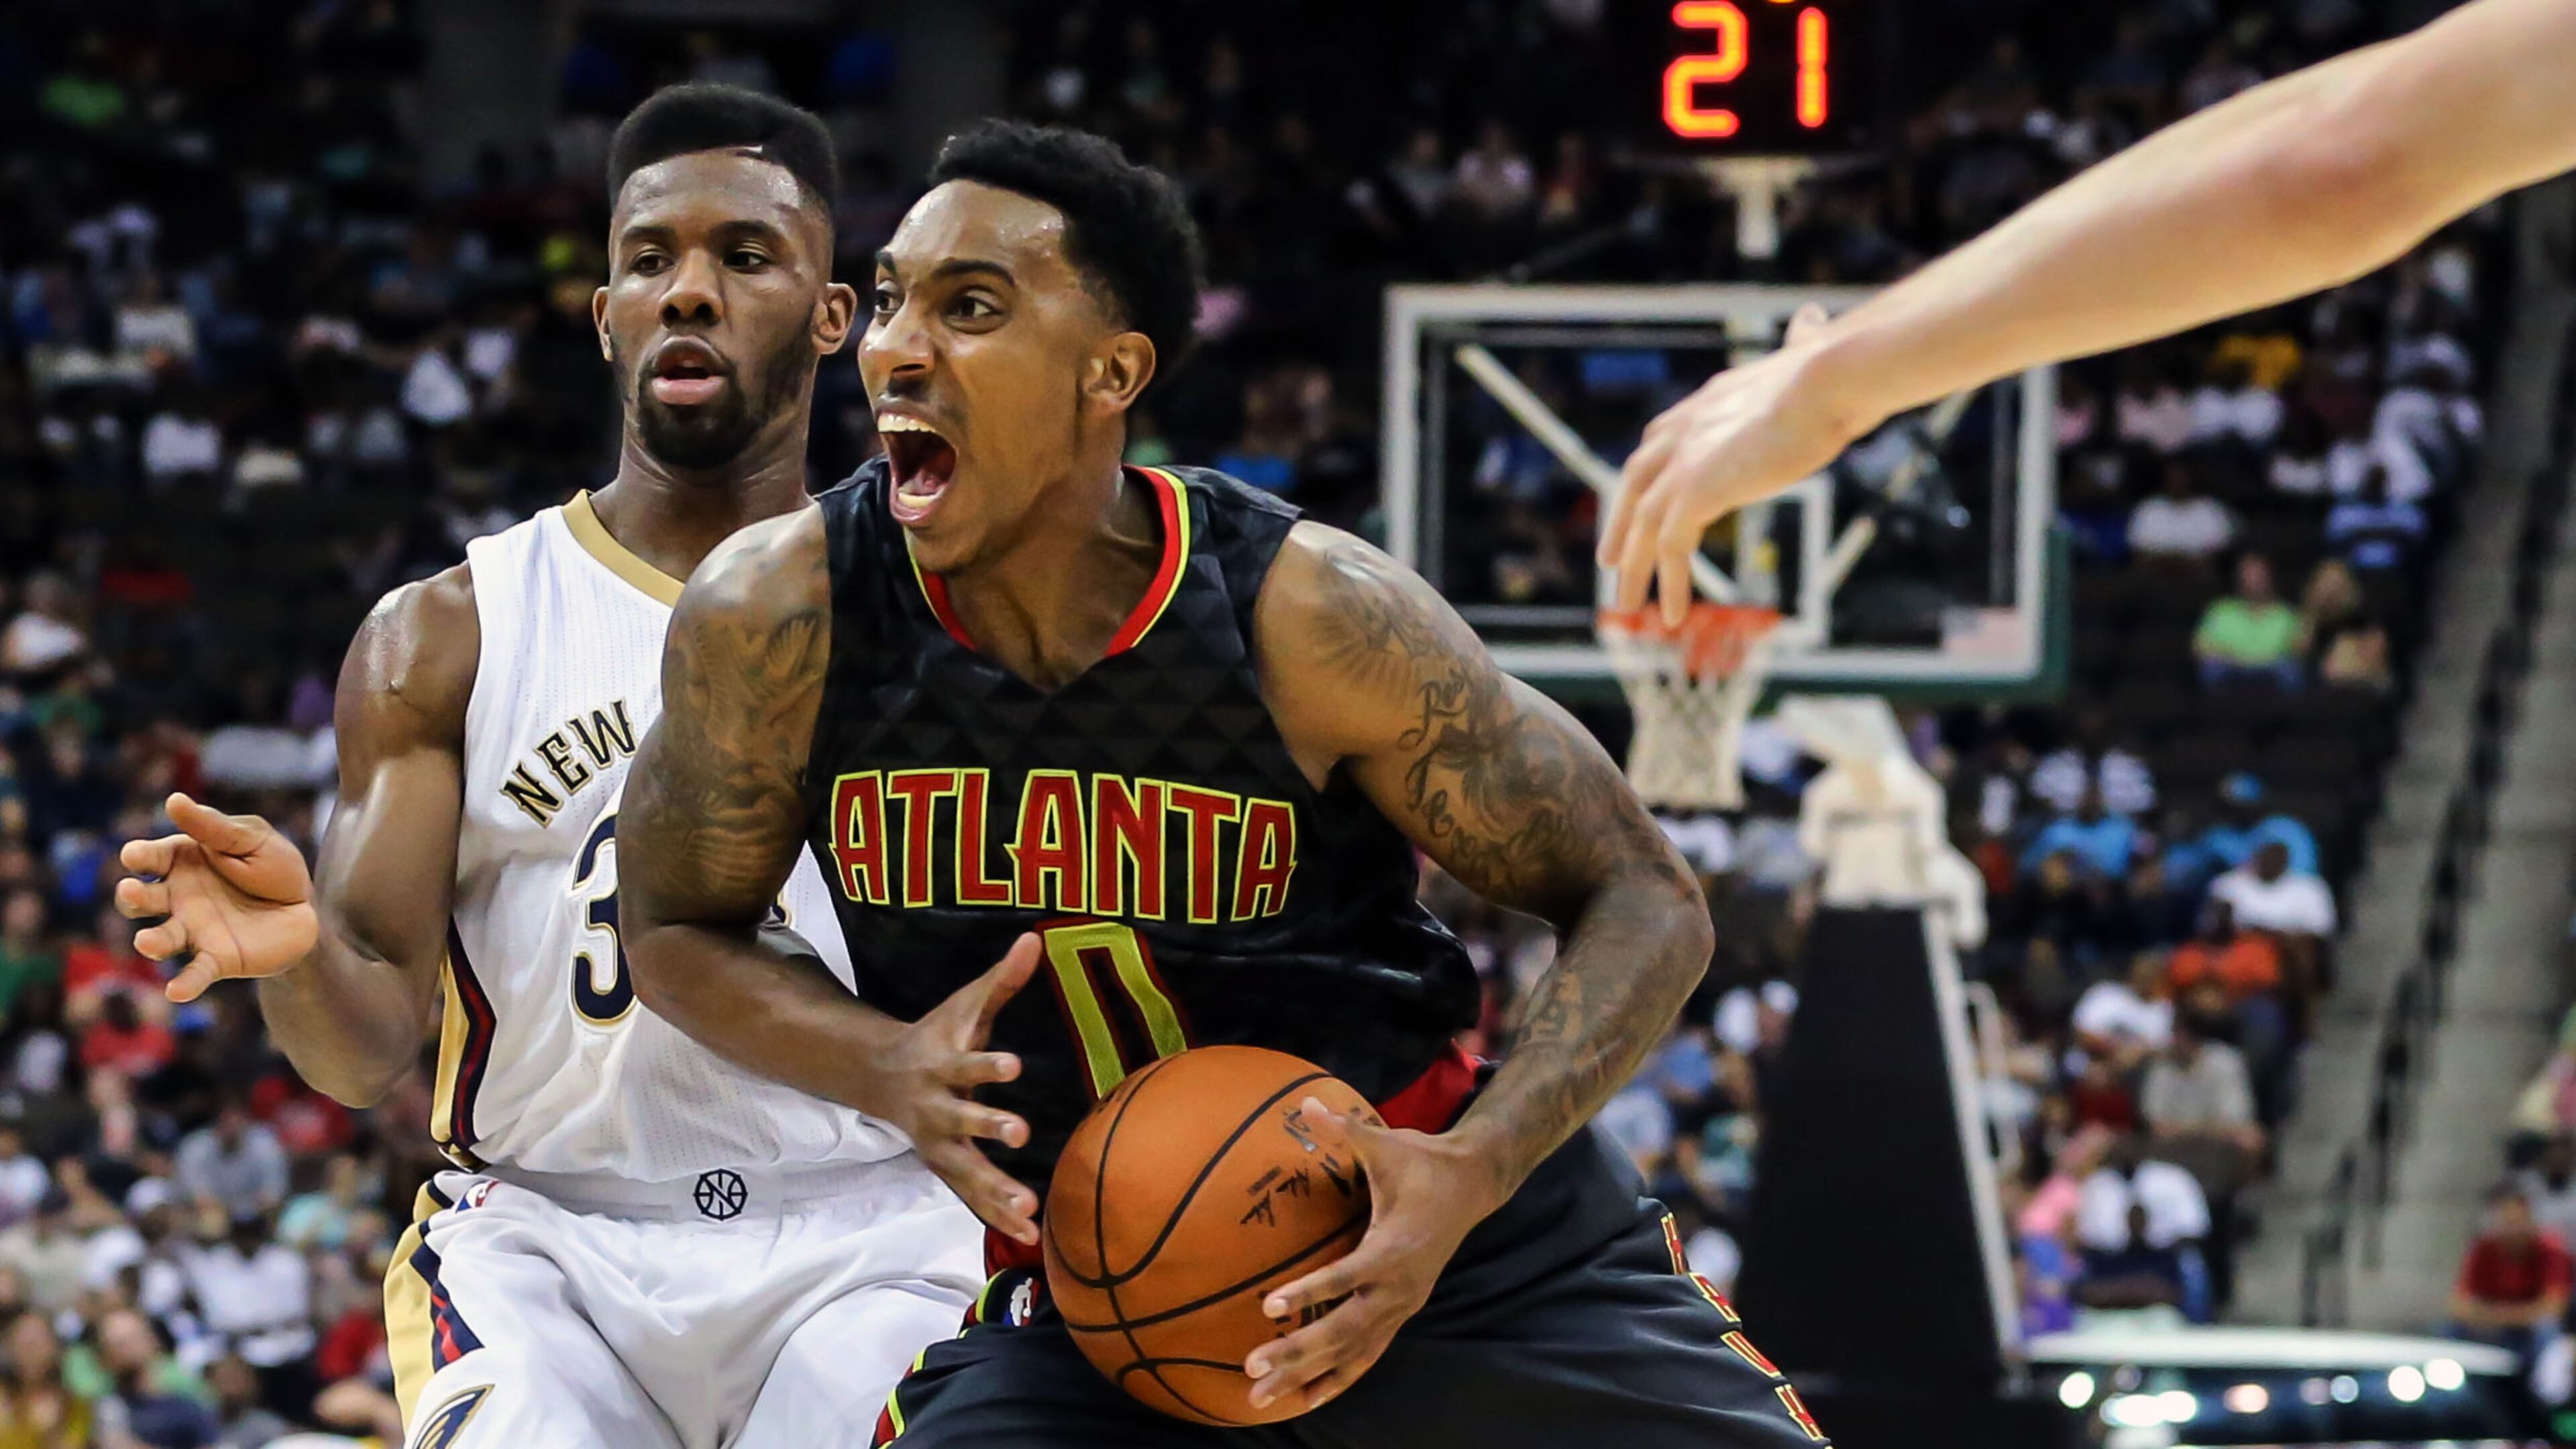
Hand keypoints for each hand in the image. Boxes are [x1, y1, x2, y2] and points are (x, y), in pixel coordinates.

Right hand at [114, 793, 318, 1003]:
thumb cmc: (274, 868)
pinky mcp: (217, 958)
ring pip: (160, 938)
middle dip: (132, 896)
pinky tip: (176, 992)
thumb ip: (213, 827)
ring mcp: (193, 930)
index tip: (137, 856)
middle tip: (133, 891)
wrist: (307, 909)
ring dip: (150, 941)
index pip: (148, 857)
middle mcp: (178, 898)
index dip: (138, 856)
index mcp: (181, 862)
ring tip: (146, 942)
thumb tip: (174, 800)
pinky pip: (195, 973)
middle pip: (141, 899)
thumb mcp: (252, 839)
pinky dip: (184, 984)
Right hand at [877, 933, 1041, 1243]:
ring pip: (966, 1171)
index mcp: (941, 1065)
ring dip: (996, 1191)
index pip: (967, 1064)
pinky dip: (998, 1216)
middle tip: (1021, 1133)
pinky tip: (1032, 1236)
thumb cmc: (936, 1035)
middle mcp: (936, 1109)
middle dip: (988, 1128)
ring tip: (1030, 1210)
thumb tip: (1035, 939)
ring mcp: (938, 1144)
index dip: (988, 1065)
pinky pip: (973, 1197)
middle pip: (962, 1121)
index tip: (1015, 1064)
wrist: (881, 1075)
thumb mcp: (965, 1005)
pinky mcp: (946, 1168)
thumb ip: (1001, 979)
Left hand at [1243, 1097, 1503, 1413]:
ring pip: (1352, 1351)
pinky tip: (1309, 1398)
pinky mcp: (1402, 1311)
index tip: (1269, 1306)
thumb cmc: (1422, 1162)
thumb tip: (1306, 1103)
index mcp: (1393, 1247)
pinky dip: (1339, 1377)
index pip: (1346, 1276)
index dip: (1309, 1291)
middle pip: (1344, 1329)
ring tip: (1262, 1398)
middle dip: (1297, 1352)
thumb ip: (1345, 1129)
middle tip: (1252, 1368)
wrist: (1472, 1185)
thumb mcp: (1385, 1144)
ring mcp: (1402, 1304)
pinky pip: (1368, 1354)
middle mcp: (1399, 1286)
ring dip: (1308, 1374)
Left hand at [1599, 303, 1871, 624]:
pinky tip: (1671, 613)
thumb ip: (1803, 347)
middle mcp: (1686, 429)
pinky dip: (1668, 581)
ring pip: (1645, 523)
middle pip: (1636, 482)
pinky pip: (1671, 547)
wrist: (1828, 379)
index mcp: (1707, 400)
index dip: (1646, 473)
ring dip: (1635, 566)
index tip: (1639, 497)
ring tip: (1627, 604)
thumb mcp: (1807, 357)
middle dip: (1622, 521)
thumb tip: (1816, 323)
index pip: (1659, 439)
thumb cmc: (1833, 370)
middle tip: (1611, 558)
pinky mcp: (1695, 491)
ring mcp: (1686, 461)